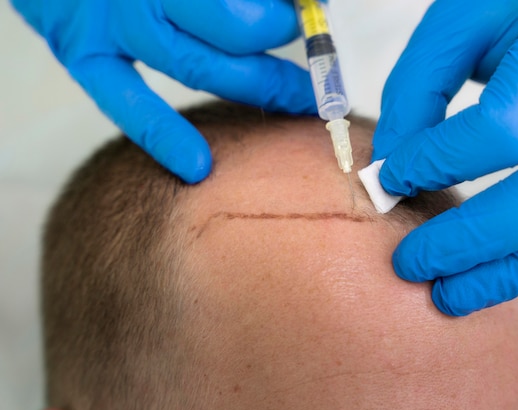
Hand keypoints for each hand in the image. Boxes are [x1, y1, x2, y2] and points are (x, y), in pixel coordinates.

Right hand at [11, 0, 315, 182]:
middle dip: (285, 50)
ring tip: (297, 101)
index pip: (248, 4)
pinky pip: (126, 102)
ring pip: (197, 66)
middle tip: (317, 70)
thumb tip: (302, 1)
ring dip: (256, 86)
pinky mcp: (82, 54)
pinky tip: (198, 167)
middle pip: (235, 32)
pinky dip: (162, 135)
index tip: (314, 16)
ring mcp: (115, 23)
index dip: (289, 13)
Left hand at [372, 0, 517, 315]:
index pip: (503, 129)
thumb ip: (418, 90)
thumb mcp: (465, 23)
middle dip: (471, 242)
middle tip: (411, 264)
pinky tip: (501, 270)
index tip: (391, 181)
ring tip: (449, 294)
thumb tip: (389, 167)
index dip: (438, 163)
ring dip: (509, 274)